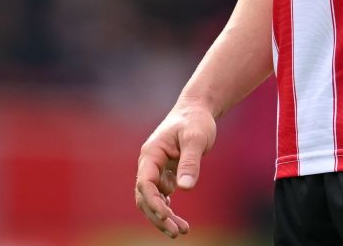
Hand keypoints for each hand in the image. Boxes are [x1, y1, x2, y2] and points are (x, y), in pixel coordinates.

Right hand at [135, 103, 216, 237]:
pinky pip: (162, 196)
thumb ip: (190, 161)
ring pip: (153, 199)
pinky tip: (179, 221)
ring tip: (181, 231)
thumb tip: (185, 187)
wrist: (197, 110)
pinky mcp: (165, 173)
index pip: (145, 183)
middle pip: (146, 197)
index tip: (167, 215)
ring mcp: (156, 169)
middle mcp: (149, 163)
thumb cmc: (196, 120)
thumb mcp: (196, 137)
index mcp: (151, 153)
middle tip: (176, 232)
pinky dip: (168, 209)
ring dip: (163, 217)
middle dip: (158, 216)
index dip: (153, 202)